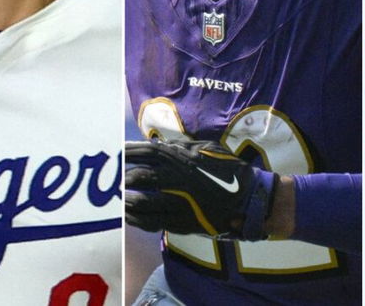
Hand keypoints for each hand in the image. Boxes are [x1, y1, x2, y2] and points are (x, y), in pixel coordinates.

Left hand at [125, 138, 275, 239]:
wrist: (251, 200)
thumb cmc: (231, 170)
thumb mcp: (208, 148)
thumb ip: (183, 146)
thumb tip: (162, 142)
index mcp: (181, 157)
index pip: (145, 151)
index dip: (127, 151)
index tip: (115, 151)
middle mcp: (176, 178)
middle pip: (139, 176)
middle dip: (122, 177)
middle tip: (113, 178)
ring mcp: (178, 201)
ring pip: (142, 201)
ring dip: (125, 199)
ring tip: (117, 198)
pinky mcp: (182, 222)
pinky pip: (151, 221)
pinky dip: (136, 218)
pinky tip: (128, 216)